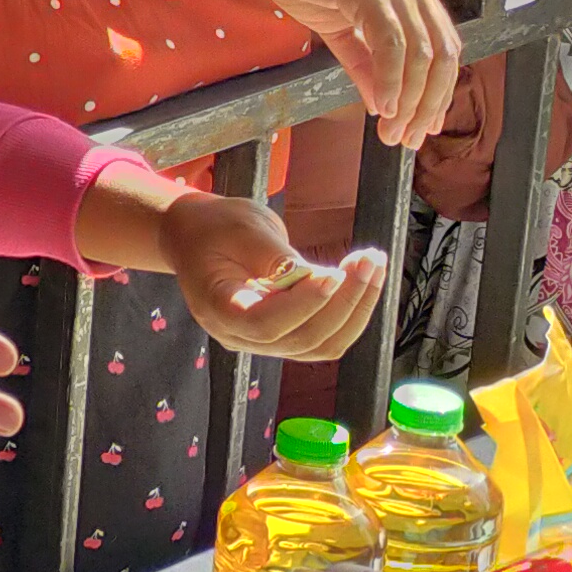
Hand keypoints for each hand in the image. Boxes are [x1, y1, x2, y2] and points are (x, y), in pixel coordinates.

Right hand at [151, 190, 384, 361]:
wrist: (199, 237)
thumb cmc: (215, 227)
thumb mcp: (242, 228)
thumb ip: (275, 257)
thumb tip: (313, 278)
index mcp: (217, 308)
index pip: (263, 323)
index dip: (304, 305)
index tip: (334, 273)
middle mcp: (238, 335)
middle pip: (301, 339)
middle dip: (344, 302)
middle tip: (368, 260)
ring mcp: (262, 342)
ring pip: (321, 345)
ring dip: (355, 309)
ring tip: (372, 265)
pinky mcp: (285, 336)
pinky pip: (326, 338)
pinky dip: (351, 312)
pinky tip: (364, 280)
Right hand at [225, 0, 462, 147]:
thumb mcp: (338, 27)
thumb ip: (364, 63)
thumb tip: (382, 103)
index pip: (444, 47)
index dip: (438, 91)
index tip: (421, 125)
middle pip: (442, 55)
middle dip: (429, 104)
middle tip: (408, 139)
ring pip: (420, 56)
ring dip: (408, 102)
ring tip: (391, 133)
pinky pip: (390, 46)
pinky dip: (390, 82)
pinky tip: (381, 108)